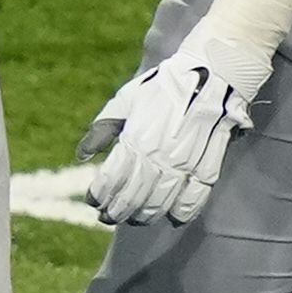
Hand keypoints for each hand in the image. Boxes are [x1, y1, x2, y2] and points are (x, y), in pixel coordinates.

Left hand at [82, 19, 274, 226]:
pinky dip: (183, 212)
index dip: (99, 195)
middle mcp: (159, 154)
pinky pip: (196, 197)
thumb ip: (103, 129)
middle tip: (107, 217)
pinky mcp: (209, 164)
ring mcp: (186, 162)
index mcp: (136, 137)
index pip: (112, 179)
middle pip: (134, 196)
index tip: (93, 201)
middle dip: (117, 211)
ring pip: (161, 201)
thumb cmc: (163, 86)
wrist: (210, 73)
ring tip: (134, 219)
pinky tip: (172, 218)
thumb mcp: (126, 100)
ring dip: (145, 215)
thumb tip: (80, 156)